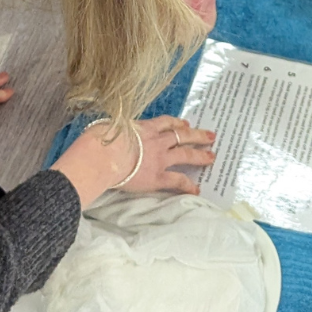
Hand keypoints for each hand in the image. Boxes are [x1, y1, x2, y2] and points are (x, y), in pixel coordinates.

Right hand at [52, 116, 215, 209]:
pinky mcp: (157, 177)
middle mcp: (156, 141)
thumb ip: (116, 128)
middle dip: (197, 135)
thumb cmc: (100, 139)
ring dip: (200, 155)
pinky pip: (177, 180)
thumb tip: (108, 130)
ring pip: (185, 154)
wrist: (103, 156)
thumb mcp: (109, 125)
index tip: (186, 123)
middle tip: (211, 136)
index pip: (165, 122)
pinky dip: (188, 185)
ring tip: (212, 157)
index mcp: (144, 127)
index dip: (177, 123)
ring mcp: (159, 158)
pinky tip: (197, 189)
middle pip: (182, 135)